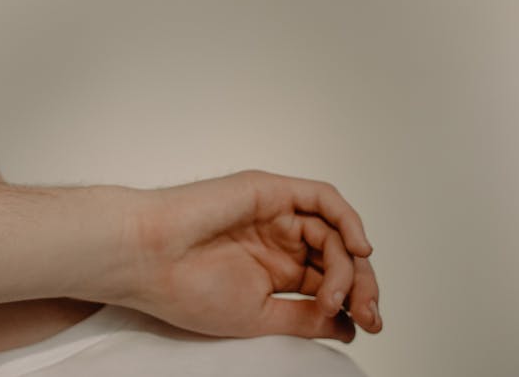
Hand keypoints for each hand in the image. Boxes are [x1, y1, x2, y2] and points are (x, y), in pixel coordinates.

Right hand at [117, 170, 381, 341]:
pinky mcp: (270, 191)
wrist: (149, 259)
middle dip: (362, 286)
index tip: (366, 327)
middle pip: (339, 256)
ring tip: (337, 294)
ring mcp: (275, 214)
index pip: (329, 281)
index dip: (355, 303)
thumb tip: (350, 324)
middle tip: (369, 315)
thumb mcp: (259, 316)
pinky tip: (357, 248)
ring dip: (350, 265)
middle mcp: (278, 240)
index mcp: (273, 270)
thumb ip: (305, 317)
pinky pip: (322, 197)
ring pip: (334, 232)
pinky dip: (348, 219)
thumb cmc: (185, 290)